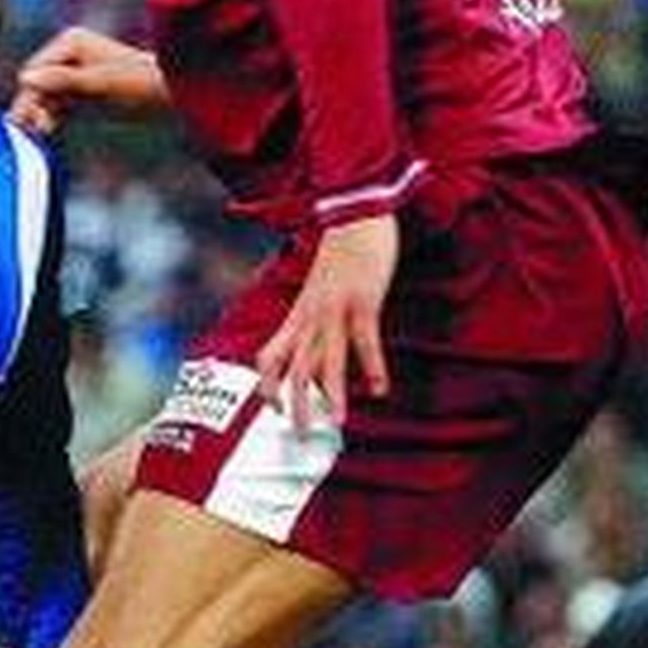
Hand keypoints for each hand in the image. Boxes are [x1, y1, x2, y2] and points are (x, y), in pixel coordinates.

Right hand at [9, 28, 169, 134]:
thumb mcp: (99, 83)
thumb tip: (24, 79)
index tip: (34, 121)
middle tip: (37, 132)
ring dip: (40, 115)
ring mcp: (73, 74)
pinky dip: (51, 119)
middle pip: (36, 84)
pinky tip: (49, 133)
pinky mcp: (80, 93)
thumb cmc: (139, 84)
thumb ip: (62, 81)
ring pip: (43, 98)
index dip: (31, 95)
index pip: (33, 71)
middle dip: (33, 107)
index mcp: (69, 42)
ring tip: (42, 135)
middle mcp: (68, 55)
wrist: (171, 95)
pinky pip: (56, 107)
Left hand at [255, 213, 397, 432]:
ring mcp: (334, 311)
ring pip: (326, 361)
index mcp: (297, 315)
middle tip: (300, 436)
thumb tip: (319, 347)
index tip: (274, 411)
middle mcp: (310, 317)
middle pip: (293, 370)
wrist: (351, 211)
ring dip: (331, 395)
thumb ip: (315, 319)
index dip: (267, 387)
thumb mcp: (319, 291)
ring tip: (337, 423)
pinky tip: (380, 389)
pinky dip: (372, 367)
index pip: (268, 357)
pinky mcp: (361, 302)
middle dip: (295, 405)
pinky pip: (364, 341)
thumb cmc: (340, 253)